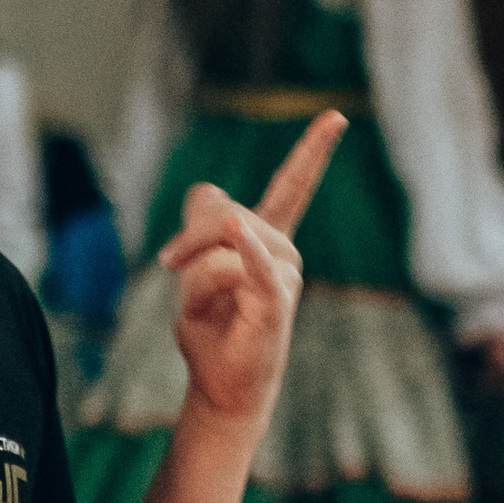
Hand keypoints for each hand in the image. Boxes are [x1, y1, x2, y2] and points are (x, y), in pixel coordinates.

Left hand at [158, 108, 343, 431]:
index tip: (336, 117)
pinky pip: (257, 269)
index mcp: (267, 239)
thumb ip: (199, 229)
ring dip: (193, 273)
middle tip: (167, 265)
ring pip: (221, 242)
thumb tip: (213, 200)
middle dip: (187, 235)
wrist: (219, 385)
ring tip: (201, 305)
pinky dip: (247, 251)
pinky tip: (240, 229)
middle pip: (220, 209)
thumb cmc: (211, 328)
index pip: (292, 187)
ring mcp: (283, 277)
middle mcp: (284, 252)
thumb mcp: (192, 269)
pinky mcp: (273, 304)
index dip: (312, 152)